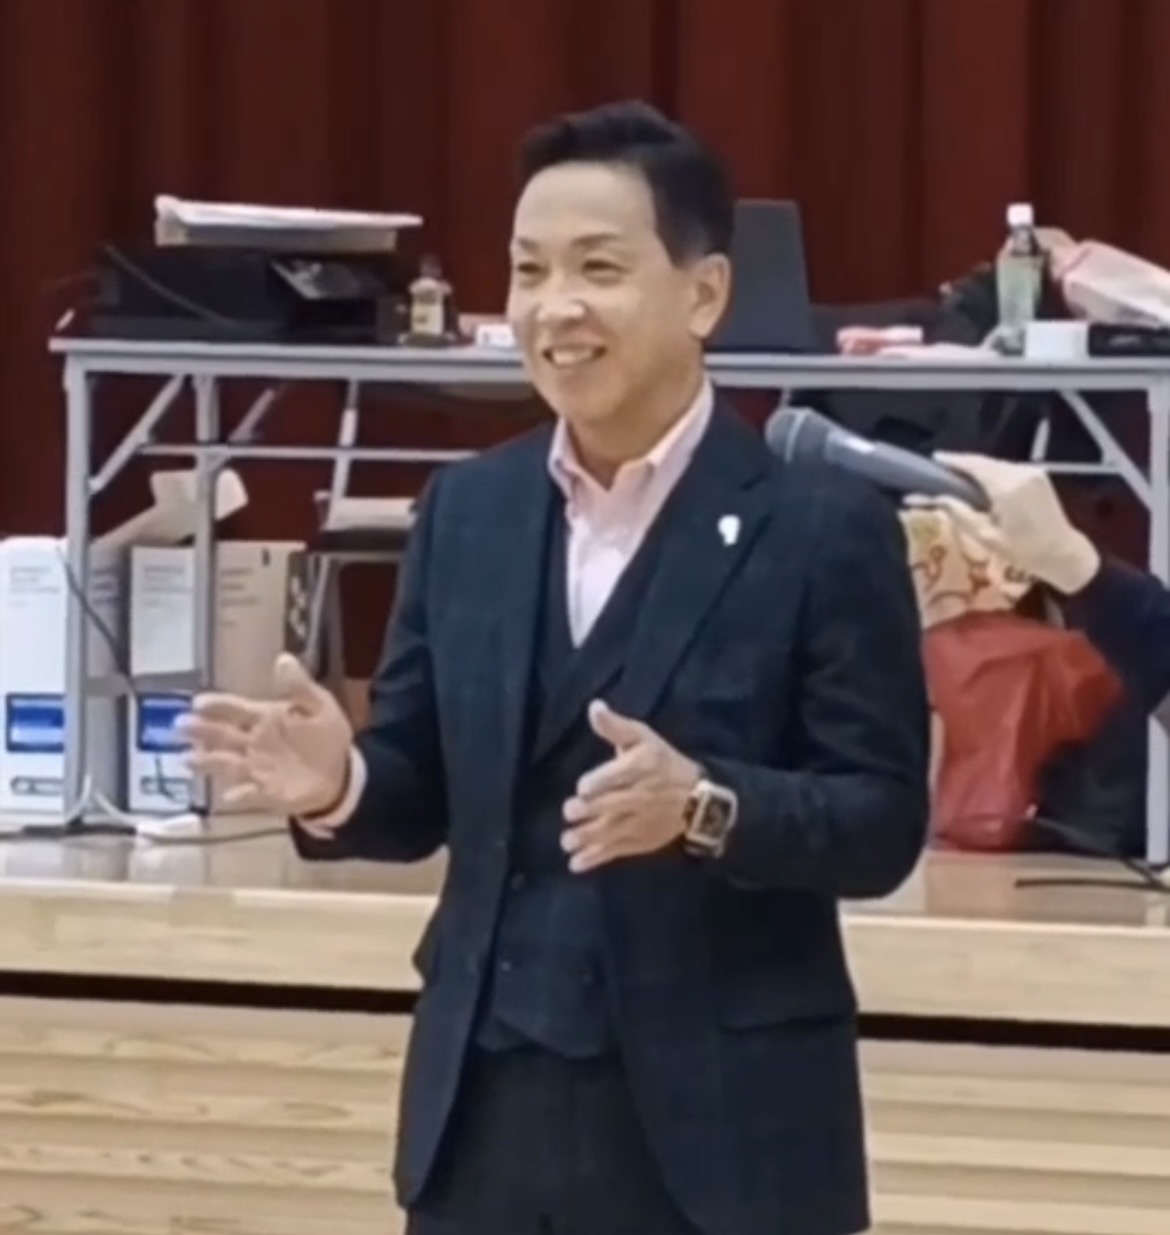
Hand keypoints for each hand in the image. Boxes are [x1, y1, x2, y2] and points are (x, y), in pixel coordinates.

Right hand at [177, 653, 353, 820]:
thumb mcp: (319, 705)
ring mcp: (256, 768)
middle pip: (222, 735)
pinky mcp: (265, 793)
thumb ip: (299, 686)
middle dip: (201, 730)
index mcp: (264, 717)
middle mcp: (253, 742)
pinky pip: (249, 794)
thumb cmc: (324, 735)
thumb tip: (283, 658)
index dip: (217, 705)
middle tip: (180, 725)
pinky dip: (239, 795)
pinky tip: (229, 796)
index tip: (198, 703)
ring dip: (208, 762)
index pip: (235, 708)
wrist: (340, 772)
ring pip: (226, 763)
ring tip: (187, 759)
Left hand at [561, 700, 700, 873]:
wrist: (698, 800)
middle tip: (570, 812)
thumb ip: (615, 727)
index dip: (599, 783)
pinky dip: (595, 859)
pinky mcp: (638, 842)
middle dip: (589, 811)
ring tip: (567, 841)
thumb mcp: (643, 738)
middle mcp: (639, 797)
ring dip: (587, 837)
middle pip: (612, 805)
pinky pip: (615, 851)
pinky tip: (576, 864)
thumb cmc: (663, 763)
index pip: (618, 776)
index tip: (583, 788)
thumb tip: (594, 707)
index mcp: (639, 769)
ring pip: (610, 831)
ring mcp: (638, 823)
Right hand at [927, 452, 1100, 594]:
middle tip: (941, 471)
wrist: (1065, 554)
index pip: (973, 465)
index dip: (952, 460)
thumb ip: (959, 512)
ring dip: (978, 469)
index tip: (934, 459)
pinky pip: (1007, 469)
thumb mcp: (985, 537)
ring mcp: (1032, 472)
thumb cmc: (1024, 551)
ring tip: (958, 478)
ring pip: (996, 464)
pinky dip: (992, 473)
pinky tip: (982, 483)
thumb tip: (934, 497)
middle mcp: (1020, 472)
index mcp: (1006, 487)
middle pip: (984, 462)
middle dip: (963, 465)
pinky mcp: (1038, 476)